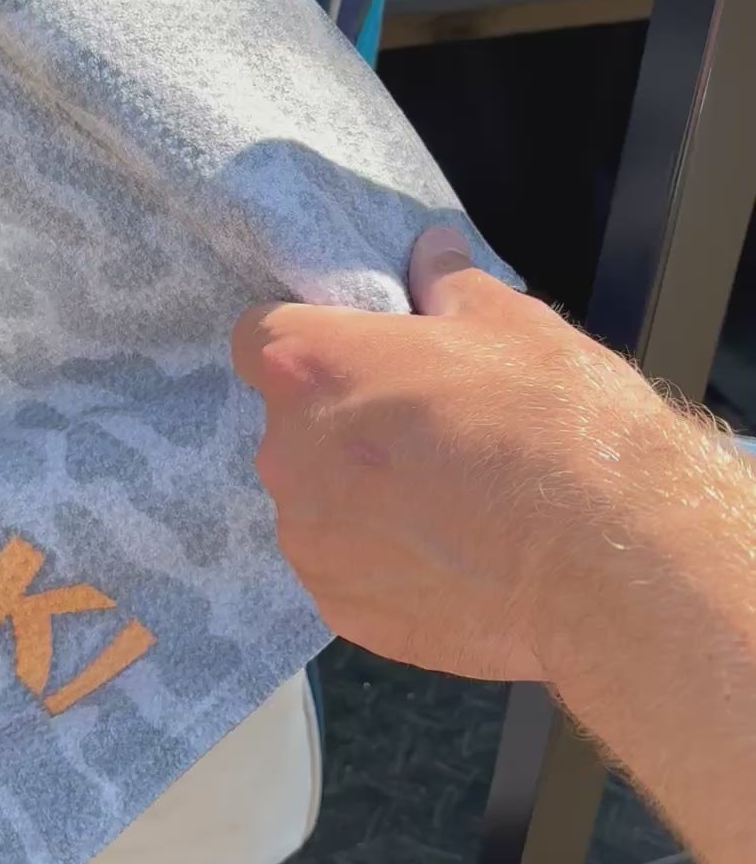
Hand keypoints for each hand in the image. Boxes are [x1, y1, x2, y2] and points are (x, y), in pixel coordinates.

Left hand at [232, 225, 699, 684]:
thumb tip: (431, 253)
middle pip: (292, 424)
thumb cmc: (551, 422)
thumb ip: (449, 284)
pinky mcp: (341, 610)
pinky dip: (384, 561)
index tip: (356, 353)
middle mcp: (285, 456)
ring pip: (318, 501)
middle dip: (342, 421)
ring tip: (447, 503)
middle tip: (423, 428)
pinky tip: (452, 558)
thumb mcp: (511, 323)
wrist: (606, 559)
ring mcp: (309, 542)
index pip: (257, 334)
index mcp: (310, 367)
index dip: (307, 339)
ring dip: (360, 496)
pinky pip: (347, 568)